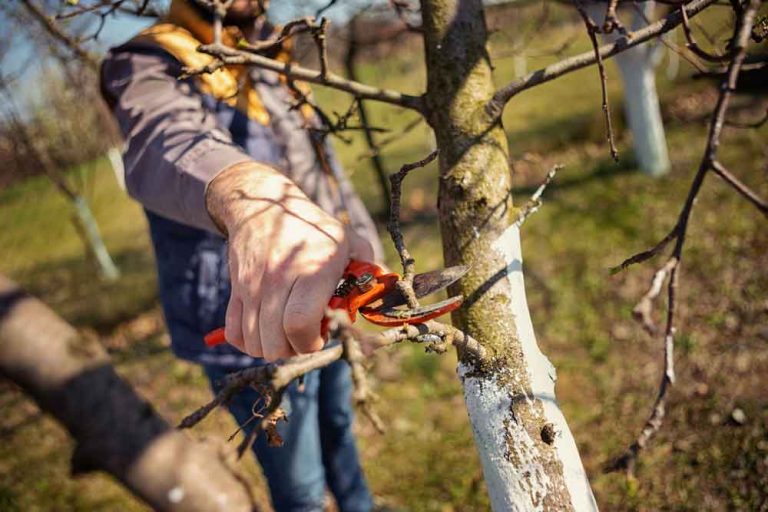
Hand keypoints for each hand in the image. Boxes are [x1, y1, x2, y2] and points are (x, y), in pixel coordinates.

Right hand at [206, 162, 373, 360]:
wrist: (262, 204)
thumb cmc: (312, 226)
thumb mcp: (346, 240)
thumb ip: (368, 266)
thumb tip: (386, 287)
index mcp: (311, 270)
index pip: (300, 324)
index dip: (310, 342)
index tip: (320, 336)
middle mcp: (278, 280)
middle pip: (275, 341)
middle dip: (294, 349)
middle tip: (305, 335)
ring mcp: (252, 286)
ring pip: (254, 342)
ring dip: (273, 347)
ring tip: (286, 331)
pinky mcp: (236, 289)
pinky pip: (234, 333)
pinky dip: (248, 342)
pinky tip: (264, 330)